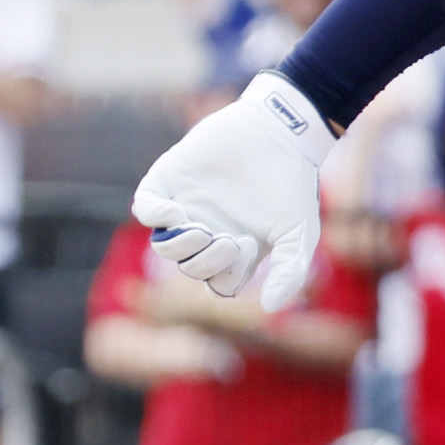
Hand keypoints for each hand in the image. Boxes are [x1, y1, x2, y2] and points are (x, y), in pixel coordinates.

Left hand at [134, 73, 334, 306]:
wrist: (277, 133)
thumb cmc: (292, 184)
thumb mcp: (299, 235)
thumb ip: (289, 272)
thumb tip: (270, 311)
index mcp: (236, 247)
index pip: (218, 283)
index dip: (227, 276)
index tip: (248, 246)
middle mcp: (208, 231)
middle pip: (190, 269)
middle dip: (206, 262)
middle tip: (228, 238)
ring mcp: (186, 207)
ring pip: (164, 246)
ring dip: (180, 246)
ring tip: (202, 229)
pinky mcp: (167, 181)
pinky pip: (144, 210)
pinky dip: (155, 216)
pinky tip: (177, 211)